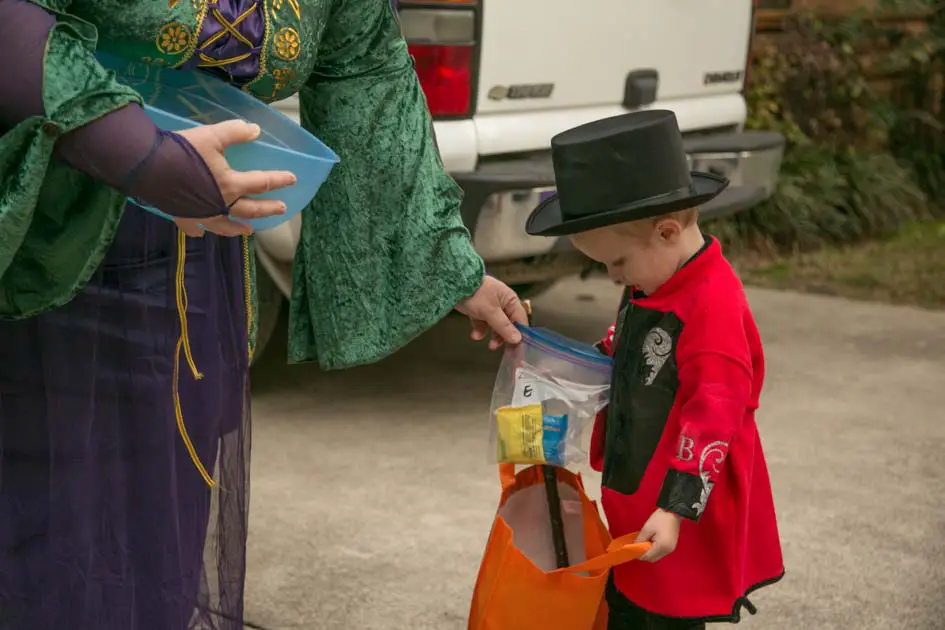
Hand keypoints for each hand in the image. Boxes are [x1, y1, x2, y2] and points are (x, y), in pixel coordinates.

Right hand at [173, 120, 296, 236]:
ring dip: (238, 228)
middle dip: (267, 209)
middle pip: (249, 209)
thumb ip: (235, 132)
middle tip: (282, 210)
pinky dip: (199, 231)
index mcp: (230, 184)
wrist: (146, 166)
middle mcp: (220, 204)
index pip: (261, 183)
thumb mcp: (212, 135)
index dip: (278, 180)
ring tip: (248, 231)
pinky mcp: (182, 215)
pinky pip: (193, 227)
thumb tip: (256, 130)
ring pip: (225, 225)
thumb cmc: (182, 150)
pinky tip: (201, 233)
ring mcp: (201, 213)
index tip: (292, 179)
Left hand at [455, 276, 528, 349]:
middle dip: (504, 337)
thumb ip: (504, 327)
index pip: (520, 320)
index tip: (518, 348)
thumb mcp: (491, 312)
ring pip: (495, 325)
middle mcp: (502, 303)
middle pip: (508, 324)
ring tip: (490, 346)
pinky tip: (475, 335)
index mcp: (510, 300)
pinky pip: (483, 323)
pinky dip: (480, 330)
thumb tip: (517, 339)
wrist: (454, 285)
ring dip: (493, 336)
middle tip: (505, 350)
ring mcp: (490, 307)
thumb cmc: (476, 294)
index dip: (520, 334)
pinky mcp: (479, 310)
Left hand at [635, 509, 681, 561]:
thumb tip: (635, 547)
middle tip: (638, 545)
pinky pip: (660, 552)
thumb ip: (640, 540)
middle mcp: (667, 551)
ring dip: (649, 551)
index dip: (639, 554)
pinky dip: (654, 549)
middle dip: (644, 554)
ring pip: (656, 556)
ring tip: (645, 541)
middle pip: (652, 558)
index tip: (632, 549)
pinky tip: (651, 541)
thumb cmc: (660, 519)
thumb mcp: (647, 529)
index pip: (648, 556)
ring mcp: (671, 549)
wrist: (674, 512)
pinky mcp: (671, 546)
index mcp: (662, 547)